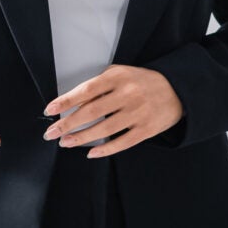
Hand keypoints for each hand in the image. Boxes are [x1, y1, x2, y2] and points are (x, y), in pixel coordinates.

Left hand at [44, 65, 182, 157]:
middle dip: (67, 124)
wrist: (178, 90)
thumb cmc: (143, 82)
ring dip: (80, 137)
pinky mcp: (147, 129)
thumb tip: (73, 103)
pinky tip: (90, 152)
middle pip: (91, 112)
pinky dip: (104, 150)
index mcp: (119, 77)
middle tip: (51, 133)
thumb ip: (100, 86)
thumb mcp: (121, 74)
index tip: (50, 110)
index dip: (65, 101)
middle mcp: (128, 94)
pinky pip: (122, 142)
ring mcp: (138, 113)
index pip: (86, 90)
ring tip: (65, 142)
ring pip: (103, 129)